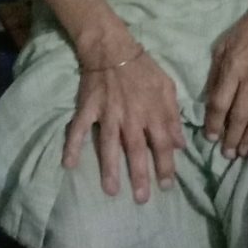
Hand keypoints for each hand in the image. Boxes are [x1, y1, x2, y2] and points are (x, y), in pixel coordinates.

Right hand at [63, 50, 184, 204]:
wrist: (112, 47)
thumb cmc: (143, 68)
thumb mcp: (166, 87)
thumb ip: (173, 115)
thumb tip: (180, 144)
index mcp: (152, 111)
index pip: (162, 144)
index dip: (165, 166)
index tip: (166, 187)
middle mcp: (130, 116)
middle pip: (136, 150)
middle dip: (140, 175)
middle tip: (142, 199)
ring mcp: (107, 113)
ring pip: (108, 144)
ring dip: (110, 168)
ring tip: (111, 191)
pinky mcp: (88, 108)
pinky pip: (78, 128)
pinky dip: (72, 145)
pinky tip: (68, 164)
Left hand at [204, 0, 247, 156]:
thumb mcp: (224, 45)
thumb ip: (216, 72)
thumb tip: (208, 99)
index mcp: (233, 67)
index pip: (219, 103)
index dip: (213, 124)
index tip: (211, 138)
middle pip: (239, 116)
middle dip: (231, 139)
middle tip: (228, 154)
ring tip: (244, 153)